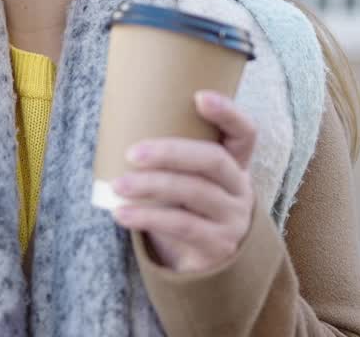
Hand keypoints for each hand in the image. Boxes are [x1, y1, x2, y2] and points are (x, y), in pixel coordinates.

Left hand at [110, 90, 256, 272]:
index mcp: (235, 164)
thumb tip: (115, 124)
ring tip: (117, 185)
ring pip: (194, 192)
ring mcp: (232, 218)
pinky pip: (182, 226)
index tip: (199, 96)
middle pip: (213, 161)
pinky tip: (122, 213)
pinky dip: (148, 217)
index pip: (245, 133)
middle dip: (171, 152)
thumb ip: (171, 156)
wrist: (201, 264)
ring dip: (151, 186)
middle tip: (132, 153)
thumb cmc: (185, 208)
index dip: (228, 113)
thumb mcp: (188, 179)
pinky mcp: (217, 245)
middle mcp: (239, 189)